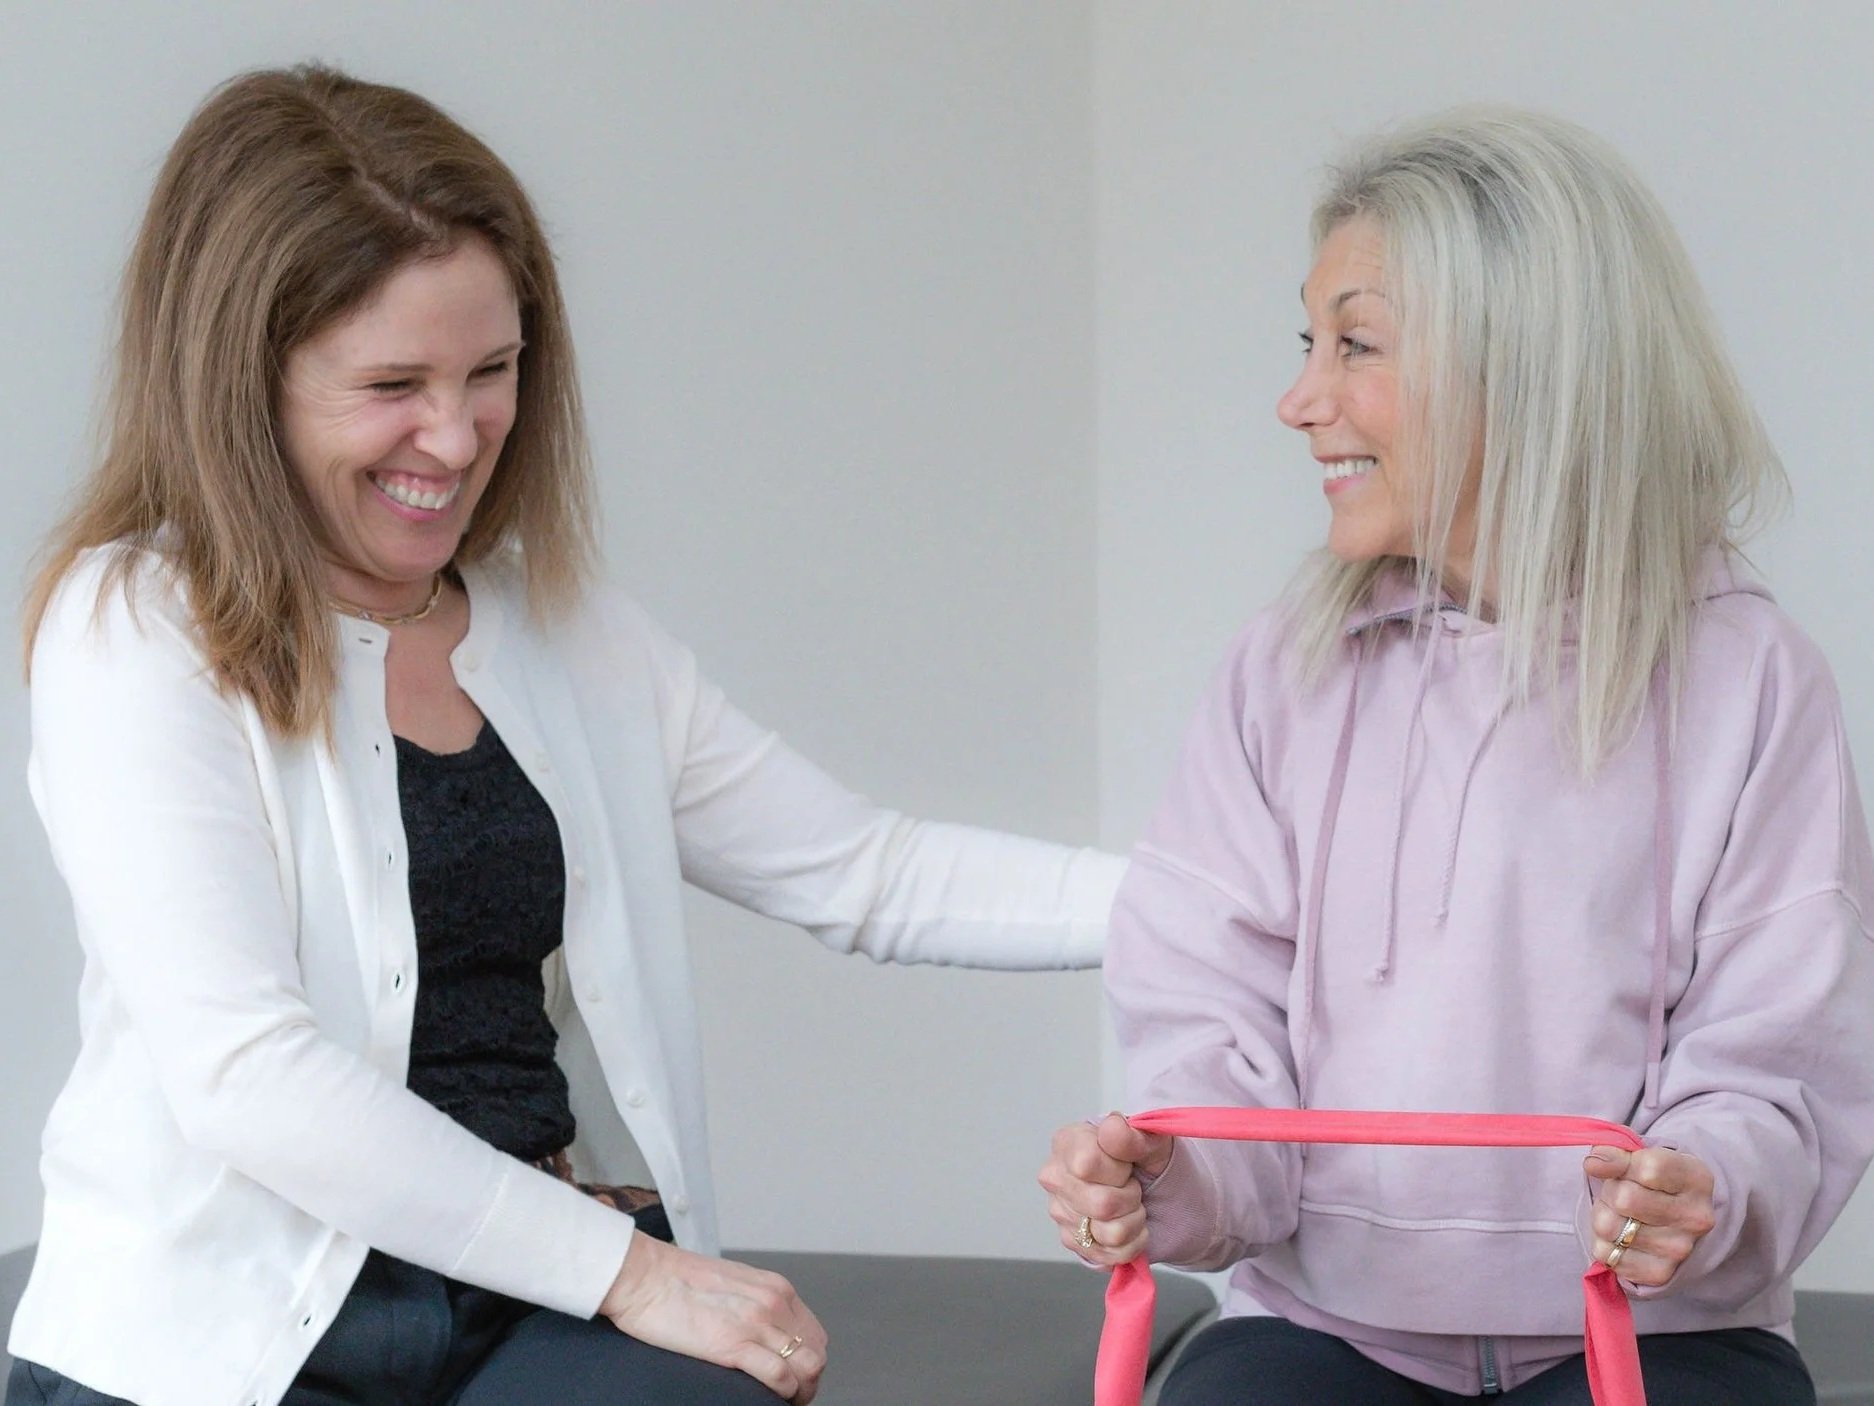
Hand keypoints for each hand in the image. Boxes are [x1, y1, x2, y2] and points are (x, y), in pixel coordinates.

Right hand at [599, 1232, 827, 1401]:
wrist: (643, 1276)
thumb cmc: (676, 1280)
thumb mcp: (732, 1284)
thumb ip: (755, 1303)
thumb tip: (763, 1332)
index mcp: (774, 1288)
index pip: (814, 1334)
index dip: (808, 1362)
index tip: (794, 1379)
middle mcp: (773, 1303)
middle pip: (816, 1353)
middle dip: (808, 1381)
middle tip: (789, 1397)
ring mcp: (756, 1323)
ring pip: (806, 1367)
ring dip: (800, 1391)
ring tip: (781, 1401)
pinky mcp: (733, 1344)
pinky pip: (779, 1375)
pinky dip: (783, 1392)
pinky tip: (770, 1397)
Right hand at [1038, 1112, 1174, 1266]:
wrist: (1160, 1193)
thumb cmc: (1149, 1162)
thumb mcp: (1153, 1142)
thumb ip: (1134, 1134)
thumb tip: (1113, 1128)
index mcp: (1068, 1143)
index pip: (1087, 1164)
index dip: (1119, 1169)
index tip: (1128, 1164)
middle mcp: (1055, 1177)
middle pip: (1101, 1204)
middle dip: (1131, 1198)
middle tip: (1134, 1186)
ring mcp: (1060, 1212)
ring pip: (1109, 1233)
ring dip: (1134, 1221)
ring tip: (1132, 1205)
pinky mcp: (1073, 1242)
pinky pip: (1111, 1254)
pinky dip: (1131, 1242)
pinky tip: (1129, 1225)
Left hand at [1584, 1145, 1716, 1288]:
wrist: (1678, 1219)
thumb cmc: (1654, 1181)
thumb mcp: (1644, 1156)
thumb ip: (1618, 1153)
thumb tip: (1594, 1164)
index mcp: (1697, 1179)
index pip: (1648, 1168)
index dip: (1620, 1162)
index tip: (1619, 1165)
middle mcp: (1695, 1218)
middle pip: (1624, 1199)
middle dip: (1609, 1190)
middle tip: (1618, 1191)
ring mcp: (1680, 1250)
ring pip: (1608, 1226)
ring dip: (1602, 1215)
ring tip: (1619, 1213)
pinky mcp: (1659, 1273)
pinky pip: (1605, 1253)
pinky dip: (1602, 1241)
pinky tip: (1619, 1236)